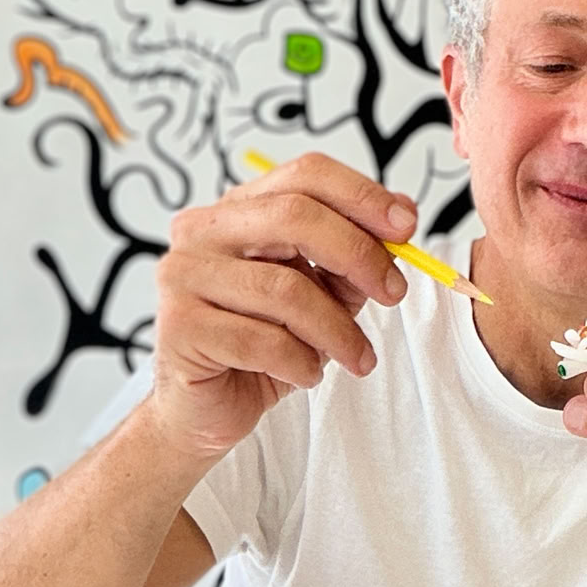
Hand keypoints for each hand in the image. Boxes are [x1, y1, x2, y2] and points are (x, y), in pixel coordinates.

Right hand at [152, 152, 417, 458]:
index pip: (304, 175)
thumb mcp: (323, 296)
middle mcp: (202, 232)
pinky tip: (307, 375)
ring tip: (358, 358)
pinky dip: (301, 363)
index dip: (362, 196)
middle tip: (395, 294)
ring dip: (337, 330)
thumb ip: (353, 257)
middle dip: (358, 255)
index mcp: (238, 210)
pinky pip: (262, 341)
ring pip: (285, 289)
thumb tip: (404, 214)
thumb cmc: (265, 348)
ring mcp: (183, 276)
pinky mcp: (179, 327)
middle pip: (294, 217)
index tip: (407, 228)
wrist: (209, 410)